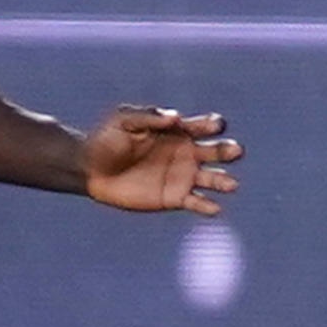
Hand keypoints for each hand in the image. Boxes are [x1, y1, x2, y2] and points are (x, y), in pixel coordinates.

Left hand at [82, 106, 239, 216]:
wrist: (89, 168)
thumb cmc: (106, 139)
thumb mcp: (125, 120)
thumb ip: (149, 117)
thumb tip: (175, 117)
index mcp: (177, 131)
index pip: (202, 126)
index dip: (211, 125)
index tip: (213, 127)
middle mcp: (185, 153)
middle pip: (215, 151)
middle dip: (227, 150)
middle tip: (237, 151)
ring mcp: (181, 176)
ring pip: (211, 178)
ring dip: (223, 181)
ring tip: (231, 184)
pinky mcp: (174, 198)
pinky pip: (196, 202)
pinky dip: (207, 206)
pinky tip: (215, 208)